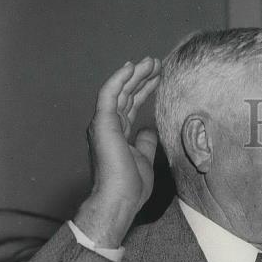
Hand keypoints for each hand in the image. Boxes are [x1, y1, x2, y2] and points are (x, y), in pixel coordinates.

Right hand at [75, 57, 160, 247]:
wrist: (120, 200)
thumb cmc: (131, 186)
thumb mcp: (145, 159)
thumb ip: (146, 143)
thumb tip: (150, 130)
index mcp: (118, 133)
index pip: (131, 105)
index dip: (144, 90)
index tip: (158, 77)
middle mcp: (108, 125)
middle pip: (126, 95)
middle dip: (141, 78)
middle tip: (156, 63)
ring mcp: (103, 123)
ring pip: (119, 91)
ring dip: (134, 74)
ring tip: (150, 61)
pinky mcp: (102, 123)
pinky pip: (109, 94)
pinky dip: (119, 79)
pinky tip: (131, 67)